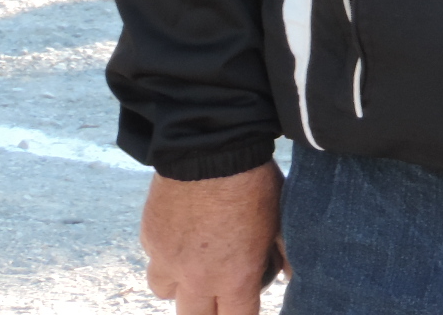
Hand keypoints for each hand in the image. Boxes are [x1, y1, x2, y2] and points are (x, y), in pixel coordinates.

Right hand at [141, 161, 285, 314]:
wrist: (210, 144)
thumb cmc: (252, 181)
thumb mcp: (280, 219)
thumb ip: (284, 253)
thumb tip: (293, 275)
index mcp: (235, 277)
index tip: (242, 304)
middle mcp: (198, 277)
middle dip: (207, 310)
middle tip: (217, 293)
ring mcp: (168, 258)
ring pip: (166, 292)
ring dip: (180, 285)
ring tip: (194, 261)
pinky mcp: (150, 236)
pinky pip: (155, 257)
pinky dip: (166, 252)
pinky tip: (182, 230)